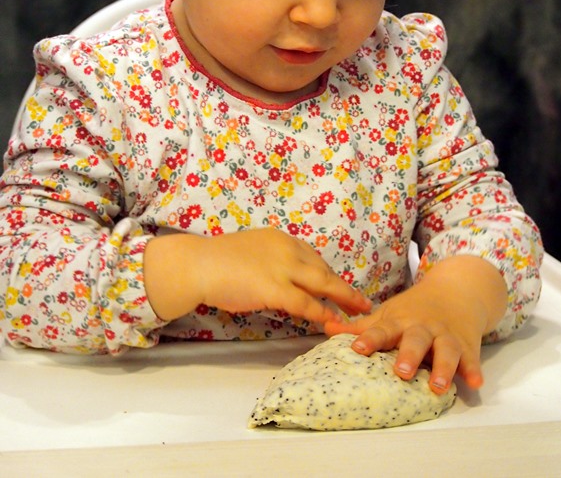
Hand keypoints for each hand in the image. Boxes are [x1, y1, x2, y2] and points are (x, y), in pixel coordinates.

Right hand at [144, 228, 370, 324]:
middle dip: (344, 286)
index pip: (312, 257)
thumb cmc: (217, 260)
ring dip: (343, 298)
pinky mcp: (275, 288)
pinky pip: (305, 303)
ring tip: (359, 312)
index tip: (337, 286)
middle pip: (323, 269)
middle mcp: (287, 249)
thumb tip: (277, 275)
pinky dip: (322, 312)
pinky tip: (333, 322)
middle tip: (361, 301)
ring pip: (322, 283)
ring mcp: (283, 268)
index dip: (327, 274)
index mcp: (281, 239)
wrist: (199, 264)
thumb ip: (269, 260)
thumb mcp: (251, 249)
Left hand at [324, 255, 507, 393]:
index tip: (357, 350)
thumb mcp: (389, 313)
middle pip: (416, 340)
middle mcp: (423, 328)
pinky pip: (472, 359)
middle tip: (402, 371)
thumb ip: (361, 326)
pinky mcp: (467, 345)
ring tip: (438, 386)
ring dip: (443, 368)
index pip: (382, 330)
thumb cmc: (415, 308)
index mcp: (400, 321)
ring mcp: (446, 336)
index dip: (369, 340)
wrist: (457, 290)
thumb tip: (326, 328)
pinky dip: (474, 370)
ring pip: (445, 351)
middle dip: (409, 355)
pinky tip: (475, 383)